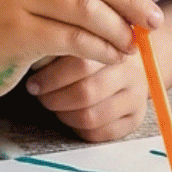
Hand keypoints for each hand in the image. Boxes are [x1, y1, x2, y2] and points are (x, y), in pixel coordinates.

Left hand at [28, 54, 149, 141]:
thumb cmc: (94, 50)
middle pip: (85, 93)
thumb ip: (64, 45)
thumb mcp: (80, 38)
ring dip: (64, 115)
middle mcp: (132, 71)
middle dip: (54, 99)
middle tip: (41, 96)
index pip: (81, 65)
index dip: (51, 78)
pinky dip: (78, 129)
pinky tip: (71, 116)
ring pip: (90, 117)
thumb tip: (37, 60)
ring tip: (55, 105)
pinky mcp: (137, 118)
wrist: (130, 61)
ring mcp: (137, 96)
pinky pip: (99, 134)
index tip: (34, 83)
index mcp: (116, 46)